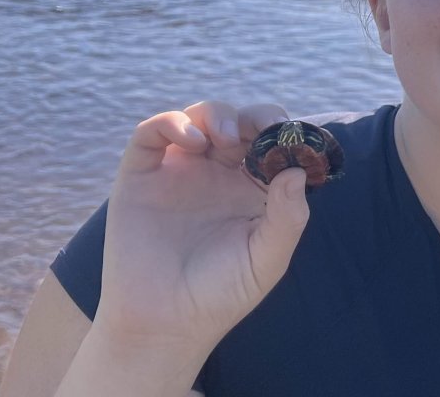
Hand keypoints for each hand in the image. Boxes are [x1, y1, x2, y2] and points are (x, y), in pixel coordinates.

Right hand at [95, 102, 307, 354]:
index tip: (293, 135)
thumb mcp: (267, 259)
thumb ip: (288, 217)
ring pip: (200, 118)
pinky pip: (152, 132)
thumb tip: (297, 170)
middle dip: (255, 118)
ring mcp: (180, 170)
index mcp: (252, 188)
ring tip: (225, 138)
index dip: (285, 133)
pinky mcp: (141, 174)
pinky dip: (172, 123)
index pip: (273, 144)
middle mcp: (218, 173)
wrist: (165, 324)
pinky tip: (192, 141)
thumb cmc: (220, 295)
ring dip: (217, 115)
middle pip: (241, 123)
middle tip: (262, 129)